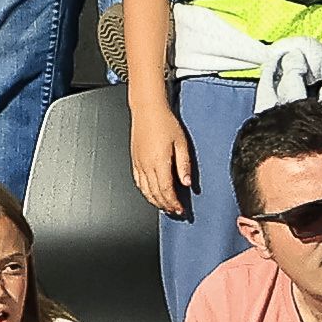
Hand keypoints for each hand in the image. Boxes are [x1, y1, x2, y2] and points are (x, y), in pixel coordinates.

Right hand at [132, 96, 194, 222]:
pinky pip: (138, 182)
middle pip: (155, 194)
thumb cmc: (165, 122)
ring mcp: (138, 164)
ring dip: (155, 202)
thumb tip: (187, 183)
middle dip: (166, 206)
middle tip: (175, 212)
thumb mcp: (181, 143)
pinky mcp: (134, 161)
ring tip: (165, 207)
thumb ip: (184, 165)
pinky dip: (145, 192)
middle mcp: (146, 165)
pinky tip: (151, 194)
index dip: (174, 203)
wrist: (147, 110)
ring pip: (145, 191)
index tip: (181, 210)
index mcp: (159, 162)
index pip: (167, 190)